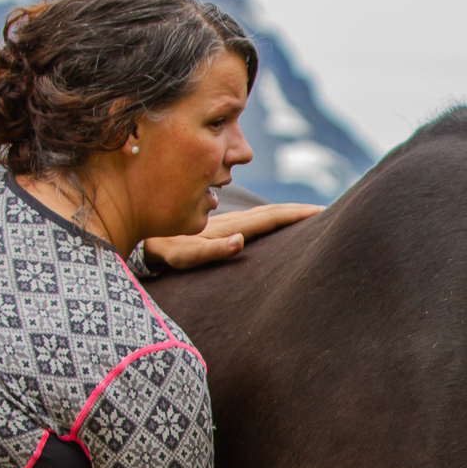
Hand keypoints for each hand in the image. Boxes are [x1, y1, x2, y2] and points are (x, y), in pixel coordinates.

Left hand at [143, 203, 324, 271]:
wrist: (139, 235)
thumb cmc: (163, 252)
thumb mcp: (184, 256)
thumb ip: (211, 250)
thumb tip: (240, 241)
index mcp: (229, 226)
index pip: (270, 218)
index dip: (296, 215)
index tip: (321, 212)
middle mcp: (231, 222)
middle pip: (272, 213)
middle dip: (299, 211)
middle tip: (327, 211)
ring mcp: (227, 224)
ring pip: (265, 214)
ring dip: (289, 213)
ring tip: (309, 214)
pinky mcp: (222, 228)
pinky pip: (255, 221)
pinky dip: (272, 219)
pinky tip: (278, 223)